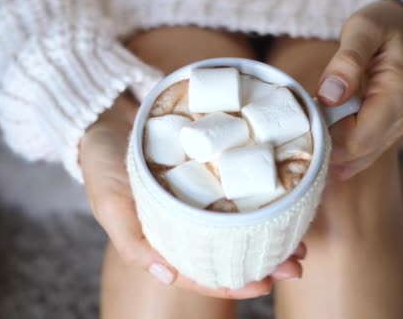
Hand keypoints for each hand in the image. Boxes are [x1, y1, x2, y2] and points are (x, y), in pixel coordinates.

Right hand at [80, 94, 304, 298]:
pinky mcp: (208, 173)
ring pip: (239, 225)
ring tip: (300, 241)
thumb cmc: (102, 165)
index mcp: (161, 240)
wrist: (106, 117)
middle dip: (263, 262)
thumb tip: (168, 275)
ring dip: (270, 235)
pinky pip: (237, 191)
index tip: (264, 284)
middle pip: (228, 252)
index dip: (231, 283)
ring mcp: (199, 199)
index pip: (199, 273)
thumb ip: (133, 242)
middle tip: (296, 264)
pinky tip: (283, 202)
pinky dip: (260, 200)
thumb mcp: (109, 203)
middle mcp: (185, 224)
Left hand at [318, 0, 402, 178]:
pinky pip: (361, 154)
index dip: (326, 135)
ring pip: (357, 158)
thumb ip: (346, 61)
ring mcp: (399, 128)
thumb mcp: (362, 29)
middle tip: (303, 120)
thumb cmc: (381, 24)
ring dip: (330, 148)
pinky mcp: (389, 131)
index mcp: (399, 94)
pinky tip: (321, 142)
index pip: (357, 139)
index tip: (305, 116)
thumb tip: (330, 96)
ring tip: (311, 126)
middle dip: (325, 143)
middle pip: (355, 153)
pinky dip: (339, 152)